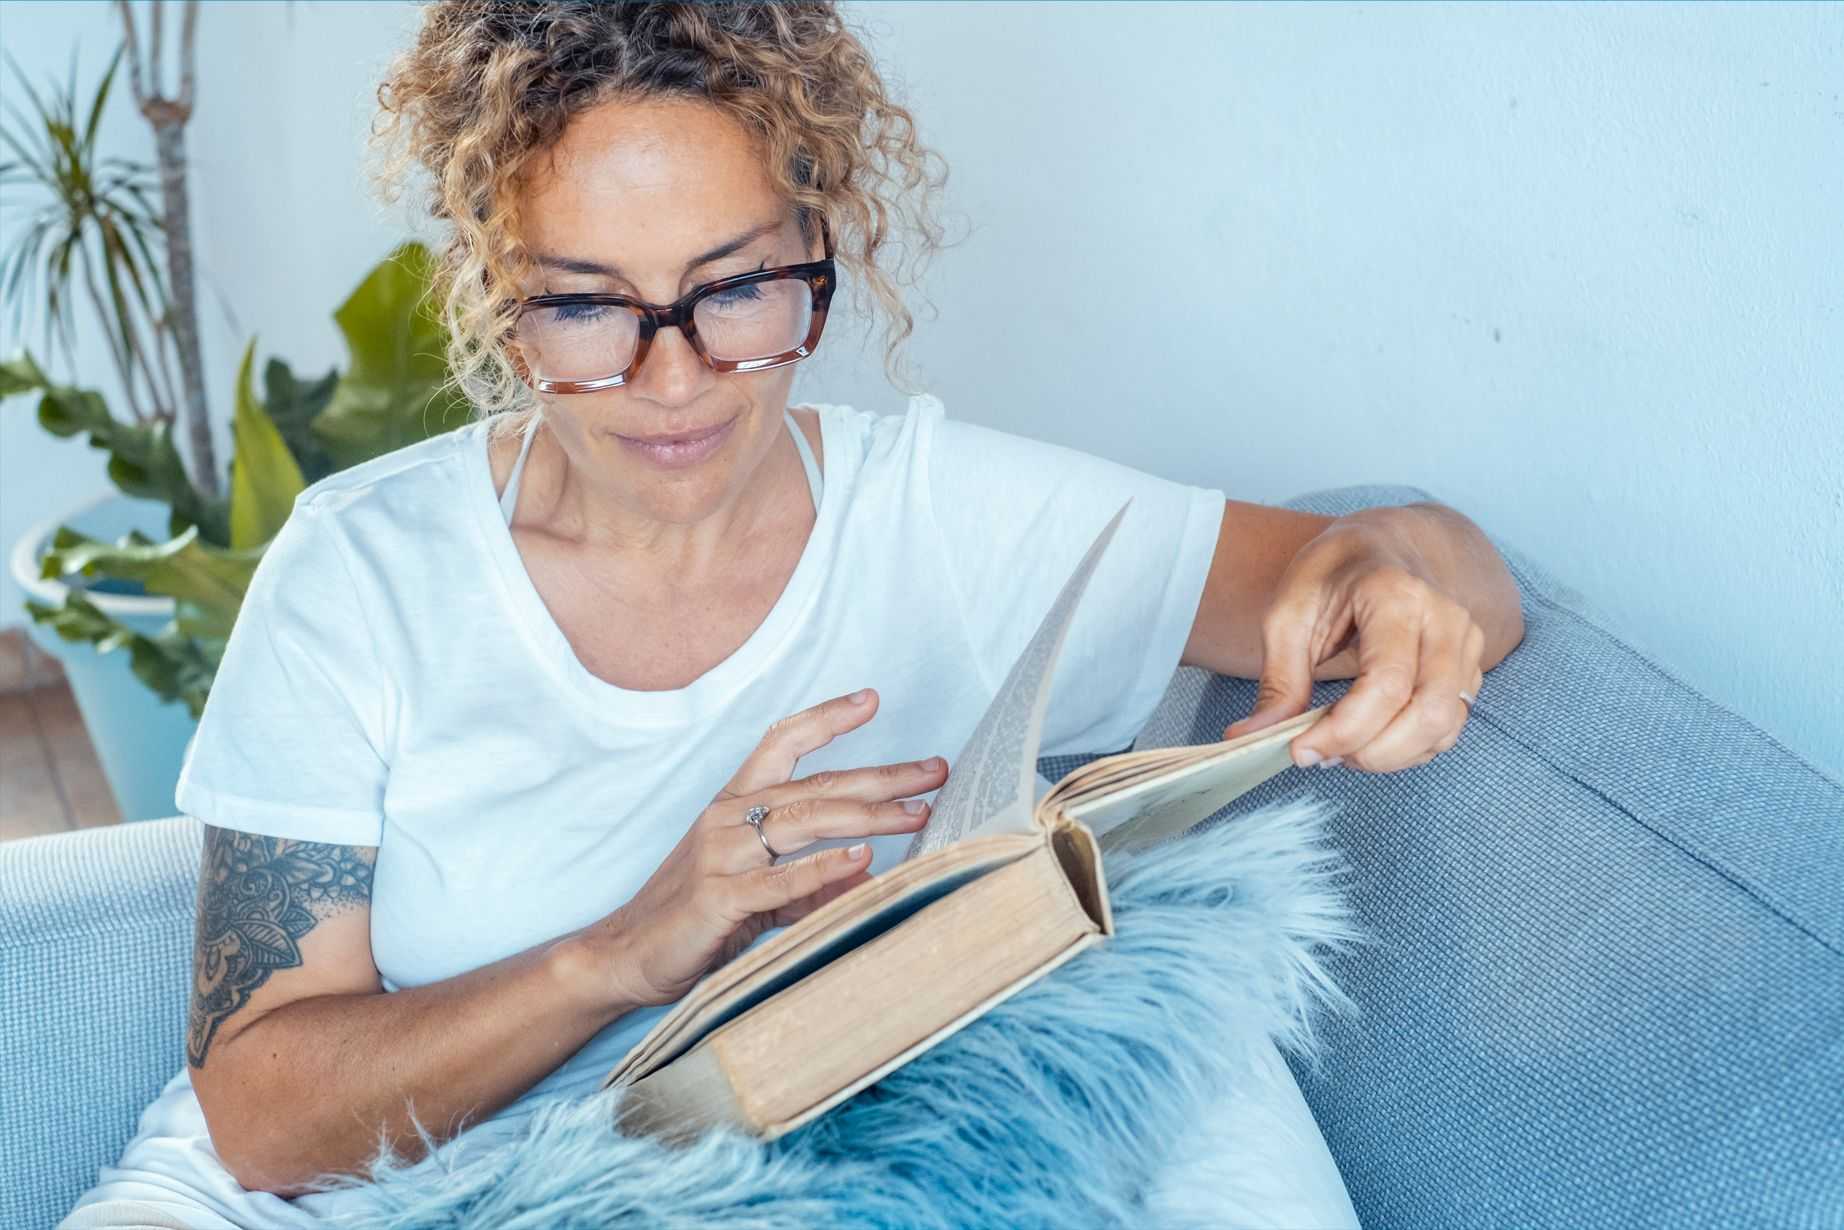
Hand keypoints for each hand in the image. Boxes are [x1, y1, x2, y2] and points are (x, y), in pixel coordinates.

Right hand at [566, 688, 949, 1009]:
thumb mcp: (761, 891)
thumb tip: (872, 879)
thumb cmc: (698, 916)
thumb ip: (812, 881)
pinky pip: (780, 880)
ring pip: (805, 822)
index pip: (782, 741)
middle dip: (882, 776)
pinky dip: (824, 869)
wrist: (629, 955)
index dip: (827, 718)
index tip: (873, 699)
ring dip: (868, 815)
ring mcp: (722, 853)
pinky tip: (863, 860)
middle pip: (816, 784)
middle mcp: (728, 816)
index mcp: (735, 803)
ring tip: (917, 812)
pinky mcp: (718, 897)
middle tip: (936, 771)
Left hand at [1222, 531, 1485, 772]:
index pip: (1386, 683)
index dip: (1345, 730)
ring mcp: (1466, 645)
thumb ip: (1279, 679)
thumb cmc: (1331, 575)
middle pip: (1428, 713)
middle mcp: (1444, 619)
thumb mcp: (1288, 614)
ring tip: (1341, 748)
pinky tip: (1370, 738)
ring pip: (1444, 727)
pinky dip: (1409, 749)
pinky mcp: (1471, 668)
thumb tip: (1252, 737)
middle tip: (1322, 755)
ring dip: (1390, 756)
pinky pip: (1449, 727)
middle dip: (1371, 753)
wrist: (1382, 546)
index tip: (1300, 750)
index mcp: (1396, 595)